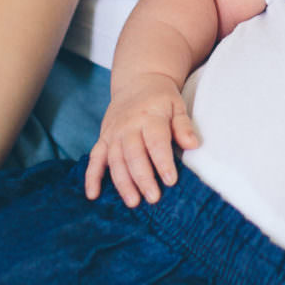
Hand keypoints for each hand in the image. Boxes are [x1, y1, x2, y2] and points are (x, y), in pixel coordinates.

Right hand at [84, 72, 198, 206]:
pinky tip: (93, 195)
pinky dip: (91, 177)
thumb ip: (184, 126)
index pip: (156, 142)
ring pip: (115, 160)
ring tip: (133, 202)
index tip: (171, 181)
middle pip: (133, 155)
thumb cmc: (162, 98)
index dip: (162, 162)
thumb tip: (193, 145)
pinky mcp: (103, 138)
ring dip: (122, 182)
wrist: (138, 81)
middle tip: (153, 198)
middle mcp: (128, 126)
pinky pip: (94, 158)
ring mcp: (113, 133)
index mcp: (150, 117)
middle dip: (143, 178)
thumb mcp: (177, 106)